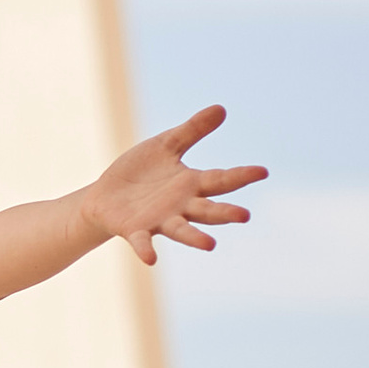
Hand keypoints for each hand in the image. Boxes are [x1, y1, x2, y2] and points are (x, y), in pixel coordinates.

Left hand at [81, 107, 265, 267]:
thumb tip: (221, 108)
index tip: (263, 171)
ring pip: (180, 230)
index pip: (220, 180)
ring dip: (194, 238)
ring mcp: (159, 220)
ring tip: (210, 245)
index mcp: (190, 184)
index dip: (241, 176)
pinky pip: (142, 241)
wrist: (105, 196)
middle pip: (207, 210)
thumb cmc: (140, 172)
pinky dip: (145, 250)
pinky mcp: (135, 230)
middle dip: (224, 213)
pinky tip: (150, 259)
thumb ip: (192, 130)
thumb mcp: (166, 145)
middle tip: (244, 216)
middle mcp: (180, 206)